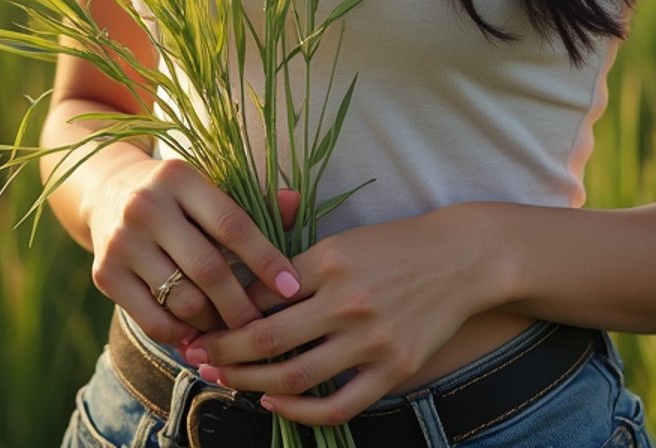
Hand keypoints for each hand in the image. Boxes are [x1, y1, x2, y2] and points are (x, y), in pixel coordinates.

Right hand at [84, 151, 301, 346]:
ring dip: (213, 323)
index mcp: (180, 178)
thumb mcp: (209, 188)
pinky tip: (198, 334)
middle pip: (208, 269)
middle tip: (263, 325)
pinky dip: (181, 334)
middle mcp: (146, 205)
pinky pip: (153, 320)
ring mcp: (122, 241)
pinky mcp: (104, 274)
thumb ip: (252, 201)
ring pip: (182, 300)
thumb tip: (295, 204)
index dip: (265, 259)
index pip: (232, 224)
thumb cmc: (177, 196)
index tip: (291, 287)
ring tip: (230, 328)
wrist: (109, 193)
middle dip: (242, 305)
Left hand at [185, 208, 488, 424]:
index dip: (223, 316)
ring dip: (250, 384)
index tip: (198, 325)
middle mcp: (349, 300)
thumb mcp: (342, 243)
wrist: (459, 259)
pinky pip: (338, 405)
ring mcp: (373, 339)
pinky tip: (274, 402)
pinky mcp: (395, 369)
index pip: (262, 296)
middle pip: (267, 341)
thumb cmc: (393, 246)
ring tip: (225, 381)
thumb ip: (297, 269)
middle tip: (196, 358)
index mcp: (331, 261)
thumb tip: (241, 297)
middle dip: (224, 354)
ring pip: (295, 377)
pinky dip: (299, 411)